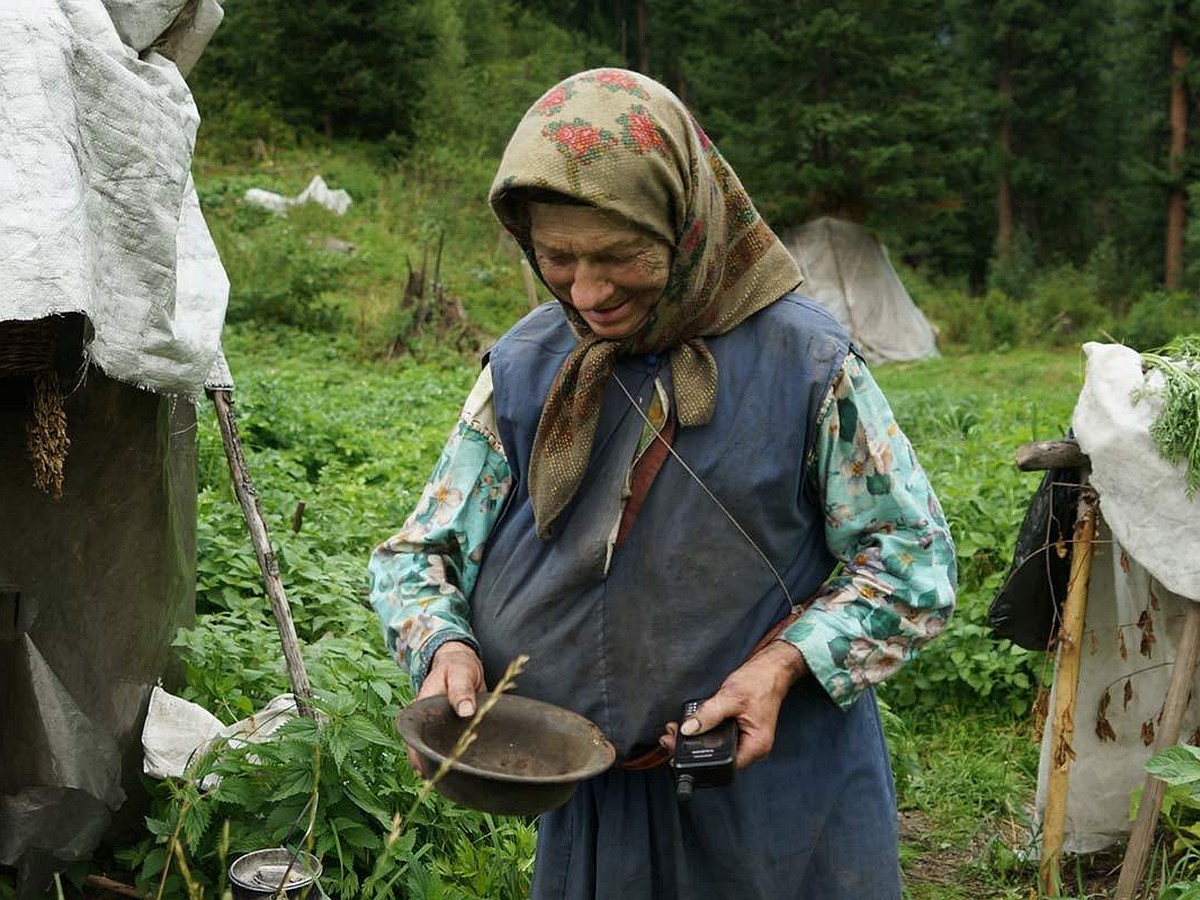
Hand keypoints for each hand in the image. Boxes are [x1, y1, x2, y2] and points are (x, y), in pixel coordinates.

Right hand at [408, 641, 484, 773]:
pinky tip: (462, 773)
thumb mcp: (460, 673)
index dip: (418, 757)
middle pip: (422, 751)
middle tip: (444, 781)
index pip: (413, 738)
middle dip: (430, 767)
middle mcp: (425, 722)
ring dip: (442, 766)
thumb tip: (466, 711)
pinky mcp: (449, 732)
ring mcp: (436, 729)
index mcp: (421, 709)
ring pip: (435, 753)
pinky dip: (454, 759)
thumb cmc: (458, 667)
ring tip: (453, 781)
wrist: (462, 664)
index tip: (428, 770)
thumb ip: (461, 689)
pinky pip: (449, 749)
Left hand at [657, 641, 806, 768]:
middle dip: (693, 747)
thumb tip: (688, 730)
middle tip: (671, 738)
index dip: (700, 759)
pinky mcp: (740, 729)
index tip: (679, 749)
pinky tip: (692, 723)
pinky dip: (705, 729)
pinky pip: (719, 735)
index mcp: (755, 746)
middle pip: (717, 756)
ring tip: (676, 729)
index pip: (723, 763)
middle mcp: (752, 747)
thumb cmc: (760, 682)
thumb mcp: (731, 697)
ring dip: (697, 737)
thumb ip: (709, 715)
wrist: (772, 668)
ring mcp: (746, 739)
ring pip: (716, 745)